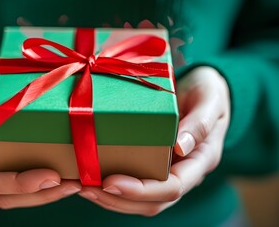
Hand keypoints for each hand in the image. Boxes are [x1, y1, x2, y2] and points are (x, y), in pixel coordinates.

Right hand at [0, 52, 80, 208]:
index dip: (17, 184)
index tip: (51, 176)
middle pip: (2, 195)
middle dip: (39, 194)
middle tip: (72, 185)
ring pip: (13, 193)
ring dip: (45, 194)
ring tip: (75, 185)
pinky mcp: (3, 156)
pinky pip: (21, 177)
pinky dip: (43, 182)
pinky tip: (66, 175)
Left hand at [78, 67, 230, 215]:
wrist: (202, 88)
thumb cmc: (208, 91)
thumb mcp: (210, 100)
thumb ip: (200, 122)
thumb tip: (181, 146)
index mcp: (200, 161)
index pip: (173, 188)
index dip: (141, 190)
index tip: (110, 182)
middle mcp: (183, 173)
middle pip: (152, 203)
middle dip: (117, 200)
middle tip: (86, 189)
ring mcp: (167, 172)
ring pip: (140, 201)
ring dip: (109, 199)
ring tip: (81, 188)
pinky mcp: (152, 165)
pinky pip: (133, 186)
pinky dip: (110, 188)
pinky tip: (89, 179)